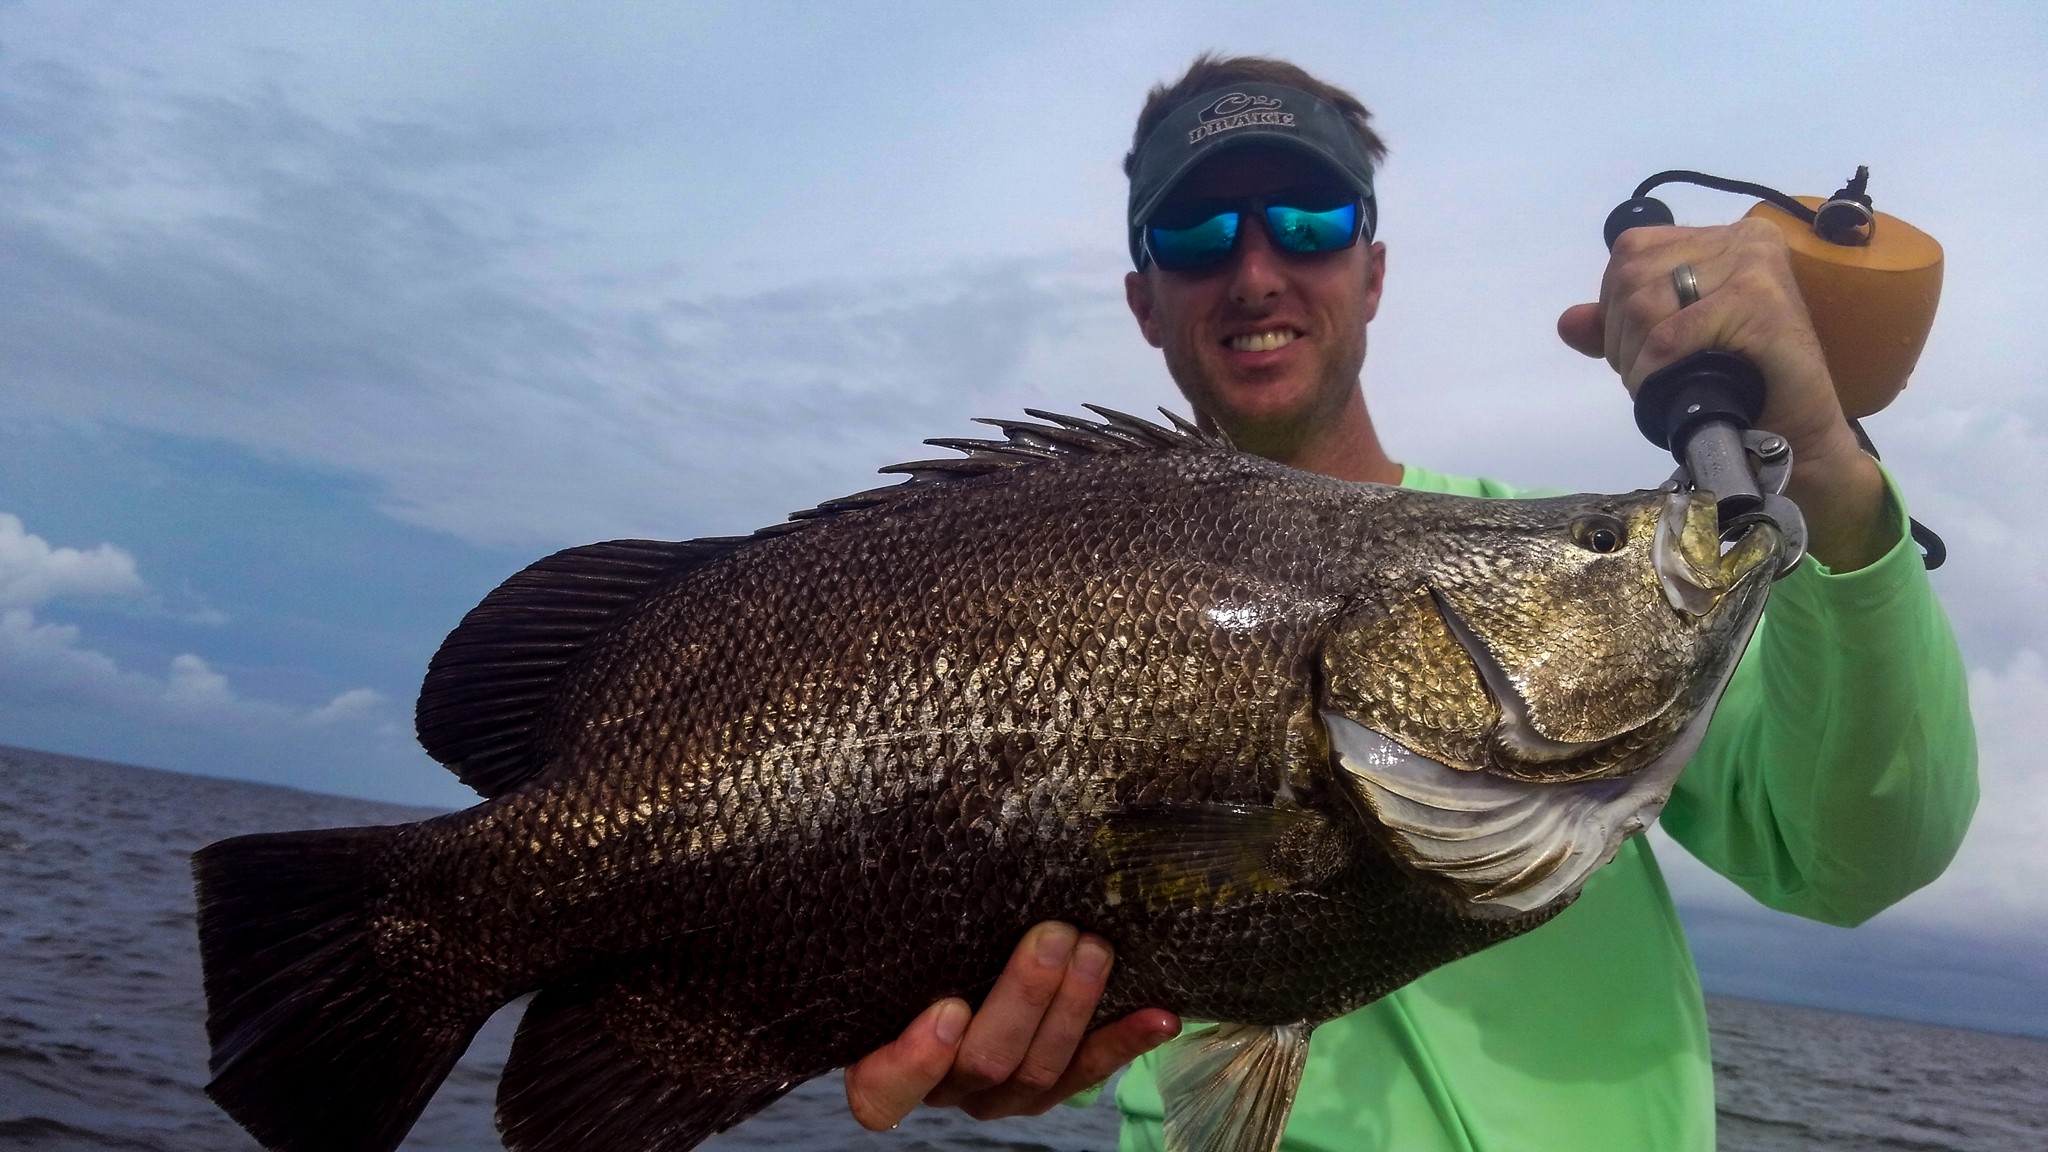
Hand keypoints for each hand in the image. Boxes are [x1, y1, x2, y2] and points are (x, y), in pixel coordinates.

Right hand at [842, 921, 1181, 1129]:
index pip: (883, 1091)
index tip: (949, 1008)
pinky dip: (1126, 1041)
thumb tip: (919, 828)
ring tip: (1097, 949)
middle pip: (983, 1060)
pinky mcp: (1048, 1089)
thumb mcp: (896, 942)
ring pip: (1039, 1068)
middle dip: (1025, 997)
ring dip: (1075, 1006)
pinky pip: (1089, 1071)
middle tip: (1055, 935)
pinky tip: (1161, 1016)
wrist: (951, 978)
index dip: (915, 1061)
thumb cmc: (912, 950)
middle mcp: (946, 1087)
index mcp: (889, 1065)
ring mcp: (1000, 1094)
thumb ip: (901, 924)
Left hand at [1557, 219, 1896, 571]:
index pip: (1631, 251)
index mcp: (1722, 238)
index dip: (1614, 305)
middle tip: (1648, 373)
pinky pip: (1672, 334)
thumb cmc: (1738, 386)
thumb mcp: (1670, 345)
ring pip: (1644, 305)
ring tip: (1660, 384)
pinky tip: (1668, 388)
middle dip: (1621, 336)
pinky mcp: (1760, 302)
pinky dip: (1656, 369)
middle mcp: (1743, 240)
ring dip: (1636, 359)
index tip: (1637, 348)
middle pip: (1631, 275)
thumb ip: (1621, 326)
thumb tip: (1569, 322)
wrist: (1796, 434)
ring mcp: (1755, 267)